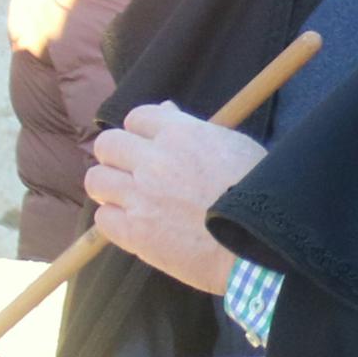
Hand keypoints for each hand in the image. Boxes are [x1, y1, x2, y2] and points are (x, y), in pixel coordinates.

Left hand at [86, 106, 267, 293]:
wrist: (261, 245)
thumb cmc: (260, 194)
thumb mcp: (235, 147)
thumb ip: (194, 129)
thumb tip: (165, 111)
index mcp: (180, 134)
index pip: (137, 118)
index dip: (141, 133)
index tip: (149, 147)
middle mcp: (154, 161)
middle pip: (108, 145)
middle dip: (117, 157)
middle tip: (132, 173)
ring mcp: (140, 196)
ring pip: (96, 180)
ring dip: (109, 187)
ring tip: (127, 199)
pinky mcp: (135, 232)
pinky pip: (103, 217)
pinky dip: (115, 220)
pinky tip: (134, 225)